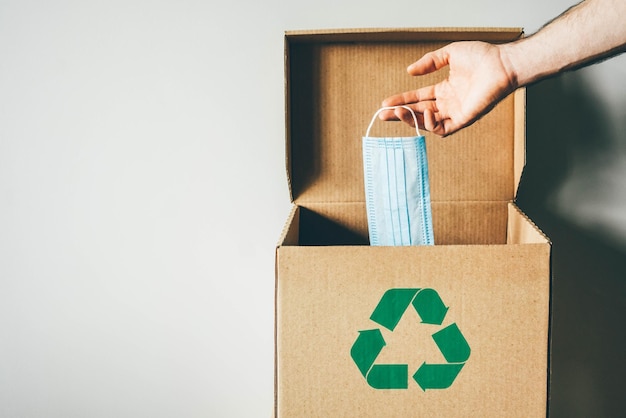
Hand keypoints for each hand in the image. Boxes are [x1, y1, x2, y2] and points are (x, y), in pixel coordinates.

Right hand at [380, 41, 516, 136]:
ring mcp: (455, 112)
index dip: (401, 100)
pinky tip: (425, 113)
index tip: (385, 102)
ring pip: (427, 123)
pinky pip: (443, 129)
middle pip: (418, 112)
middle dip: (400, 114)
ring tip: (398, 112)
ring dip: (411, 119)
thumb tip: (409, 72)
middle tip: (383, 114)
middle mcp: (448, 103)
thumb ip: (429, 62)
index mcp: (445, 90)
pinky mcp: (464, 119)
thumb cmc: (482, 56)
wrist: (501, 63)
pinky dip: (431, 124)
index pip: (418, 98)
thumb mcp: (449, 54)